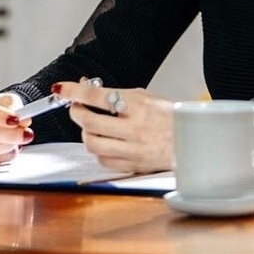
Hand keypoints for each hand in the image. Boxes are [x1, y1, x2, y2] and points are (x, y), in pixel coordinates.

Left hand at [59, 81, 173, 172]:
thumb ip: (118, 94)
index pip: (97, 95)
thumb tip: (89, 87)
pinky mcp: (131, 166)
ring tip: (90, 125)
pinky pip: (102, 159)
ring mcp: (132, 149)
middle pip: (89, 121)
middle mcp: (134, 128)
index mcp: (139, 105)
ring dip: (85, 132)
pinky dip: (98, 150)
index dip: (75, 90)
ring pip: (92, 142)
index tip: (61, 88)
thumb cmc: (170, 117)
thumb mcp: (147, 97)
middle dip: (76, 112)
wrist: (191, 143)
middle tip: (76, 107)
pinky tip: (105, 141)